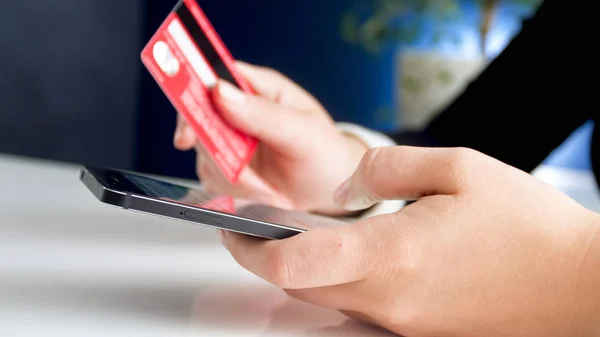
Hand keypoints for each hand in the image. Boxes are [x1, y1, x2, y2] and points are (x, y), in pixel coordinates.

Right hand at [173, 62, 368, 214]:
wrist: (332, 190)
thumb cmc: (326, 154)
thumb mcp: (302, 132)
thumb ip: (263, 113)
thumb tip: (221, 92)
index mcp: (259, 88)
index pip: (213, 77)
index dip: (193, 96)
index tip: (189, 129)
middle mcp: (240, 110)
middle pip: (200, 120)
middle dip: (218, 153)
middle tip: (243, 174)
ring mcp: (231, 141)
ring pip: (205, 156)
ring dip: (233, 180)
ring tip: (267, 190)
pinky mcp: (228, 168)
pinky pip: (213, 179)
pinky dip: (235, 193)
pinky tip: (262, 194)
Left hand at [219, 146, 599, 336]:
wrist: (579, 285)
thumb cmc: (527, 226)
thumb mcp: (458, 167)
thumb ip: (386, 169)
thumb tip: (343, 188)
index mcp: (392, 254)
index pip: (292, 262)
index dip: (248, 246)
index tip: (232, 227)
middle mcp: (389, 297)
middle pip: (299, 284)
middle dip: (267, 257)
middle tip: (257, 226)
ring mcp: (403, 320)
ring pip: (327, 297)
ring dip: (303, 268)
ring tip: (303, 234)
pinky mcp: (419, 328)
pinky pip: (360, 306)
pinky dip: (340, 281)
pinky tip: (356, 255)